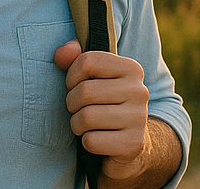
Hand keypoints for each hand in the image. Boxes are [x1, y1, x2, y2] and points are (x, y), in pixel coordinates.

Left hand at [54, 40, 149, 180]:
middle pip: (85, 91)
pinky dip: (87, 142)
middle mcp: (139, 91)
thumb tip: (60, 55)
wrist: (128, 142)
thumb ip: (73, 57)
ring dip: (77, 124)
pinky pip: (92, 141)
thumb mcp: (91, 76)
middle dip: (72, 103)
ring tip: (86, 124)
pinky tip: (97, 139)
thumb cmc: (103, 102)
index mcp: (131, 68)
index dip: (72, 76)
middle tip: (78, 108)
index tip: (76, 86)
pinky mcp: (133, 144)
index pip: (88, 61)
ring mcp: (139, 118)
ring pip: (86, 117)